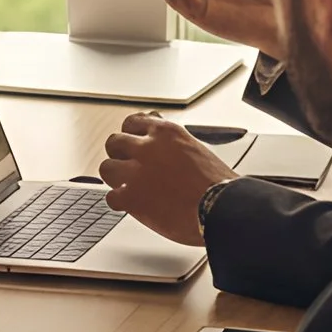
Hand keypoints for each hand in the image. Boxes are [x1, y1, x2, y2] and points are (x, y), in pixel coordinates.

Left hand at [99, 113, 233, 246]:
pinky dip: (120, 202)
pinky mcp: (132, 197)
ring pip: (107, 168)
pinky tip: (130, 205)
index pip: (132, 122)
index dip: (131, 136)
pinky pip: (111, 197)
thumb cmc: (218, 185)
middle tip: (129, 167)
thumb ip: (172, 142)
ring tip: (128, 186)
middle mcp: (147, 148)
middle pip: (114, 143)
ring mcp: (136, 172)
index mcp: (165, 133)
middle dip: (120, 155)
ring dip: (116, 178)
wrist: (223, 209)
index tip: (133, 144)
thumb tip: (162, 137)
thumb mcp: (196, 149)